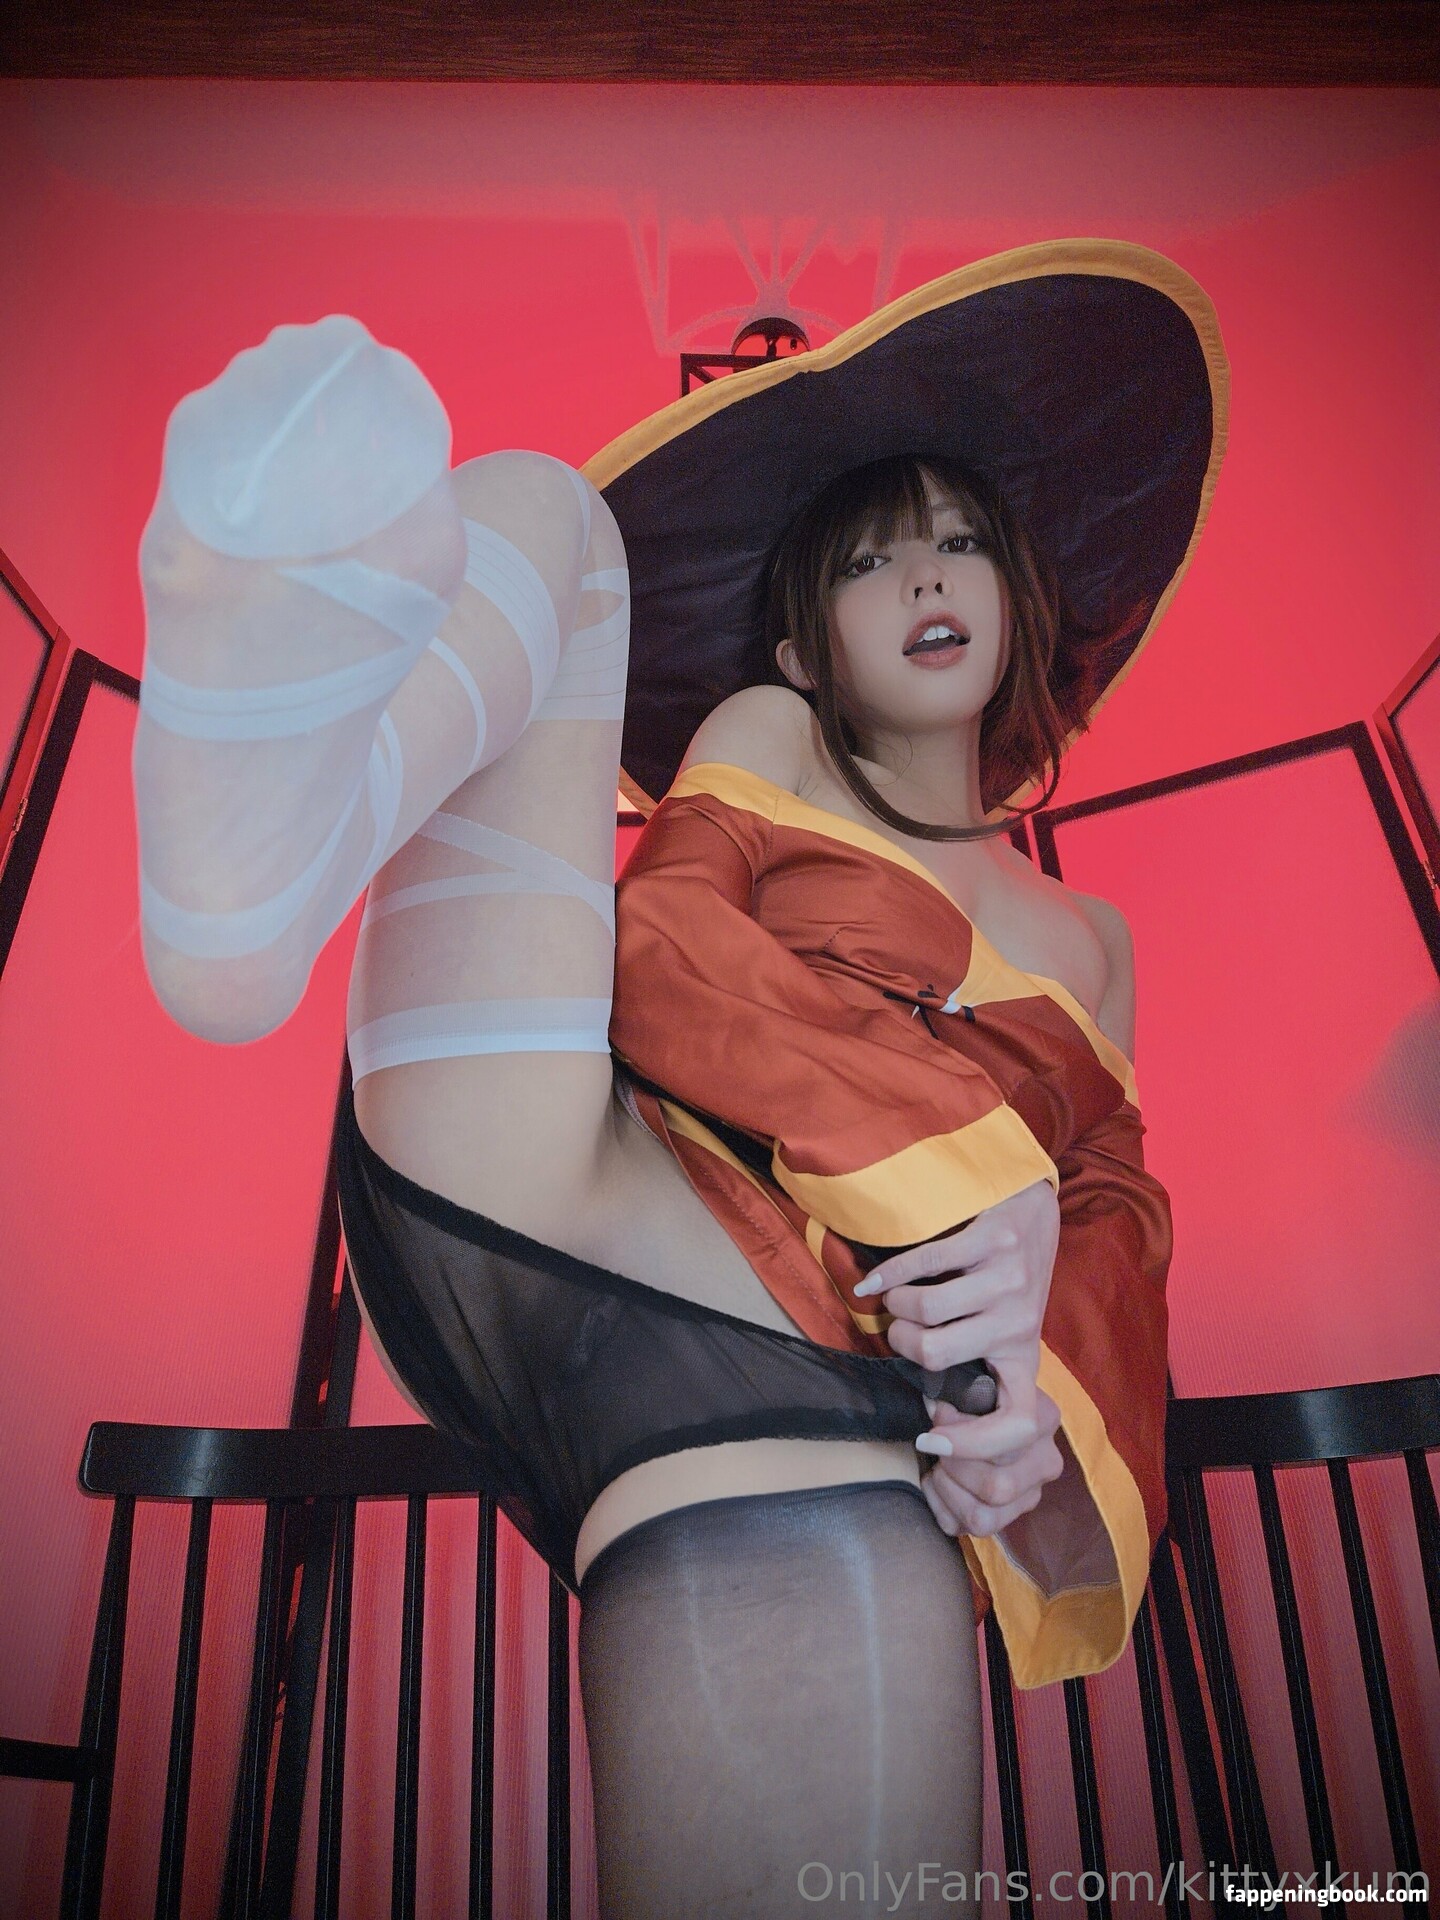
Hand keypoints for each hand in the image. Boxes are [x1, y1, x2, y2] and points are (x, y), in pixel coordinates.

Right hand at [854, 1177, 1060, 1457]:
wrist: (1032, 1208)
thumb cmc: (1005, 1279)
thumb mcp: (1002, 1329)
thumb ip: (973, 1362)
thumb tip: (925, 1406)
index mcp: (1023, 1355)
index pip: (1018, 1422)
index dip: (975, 1445)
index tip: (928, 1438)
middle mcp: (1019, 1323)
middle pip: (934, 1354)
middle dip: (900, 1341)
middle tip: (901, 1330)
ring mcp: (1009, 1281)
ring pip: (924, 1308)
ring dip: (895, 1304)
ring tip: (898, 1299)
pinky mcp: (993, 1240)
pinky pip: (922, 1263)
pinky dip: (887, 1275)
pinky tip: (873, 1283)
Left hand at [919, 1387, 1063, 1538]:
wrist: (977, 1410)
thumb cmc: (971, 1393)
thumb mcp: (968, 1378)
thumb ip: (956, 1385)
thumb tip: (935, 1407)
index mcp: (1042, 1419)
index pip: (1013, 1440)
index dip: (964, 1441)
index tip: (932, 1435)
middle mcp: (1046, 1461)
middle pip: (998, 1487)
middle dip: (954, 1467)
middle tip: (936, 1448)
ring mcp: (1031, 1494)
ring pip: (983, 1517)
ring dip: (948, 1491)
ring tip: (937, 1466)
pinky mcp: (1009, 1515)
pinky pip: (968, 1528)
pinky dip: (941, 1506)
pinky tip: (936, 1483)